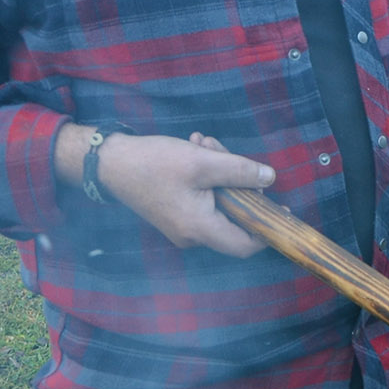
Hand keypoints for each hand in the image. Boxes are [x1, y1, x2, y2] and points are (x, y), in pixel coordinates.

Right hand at [57, 125, 274, 256]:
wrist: (108, 162)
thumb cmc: (153, 162)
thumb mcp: (203, 161)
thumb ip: (240, 171)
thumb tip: (270, 180)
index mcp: (199, 228)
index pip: (244, 245)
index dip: (266, 229)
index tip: (281, 208)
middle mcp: (190, 235)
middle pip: (233, 216)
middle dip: (236, 181)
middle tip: (222, 151)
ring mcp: (181, 226)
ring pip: (218, 202)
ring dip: (219, 171)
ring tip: (203, 143)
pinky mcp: (174, 213)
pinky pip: (202, 199)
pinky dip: (205, 176)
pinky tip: (196, 149)